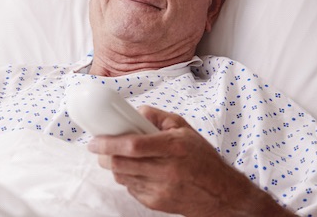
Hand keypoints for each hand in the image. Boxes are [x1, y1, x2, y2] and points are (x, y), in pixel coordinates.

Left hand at [88, 106, 293, 215]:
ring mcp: (160, 189)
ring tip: (120, 158)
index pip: (133, 145)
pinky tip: (138, 172)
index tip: (94, 140)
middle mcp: (167, 170)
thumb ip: (159, 117)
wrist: (221, 193)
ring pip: (122, 177)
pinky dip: (128, 179)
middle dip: (103, 155)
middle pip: (120, 164)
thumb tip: (135, 112)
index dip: (108, 142)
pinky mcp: (156, 203)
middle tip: (99, 148)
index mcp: (174, 147)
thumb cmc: (202, 159)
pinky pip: (131, 189)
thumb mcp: (185, 130)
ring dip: (114, 166)